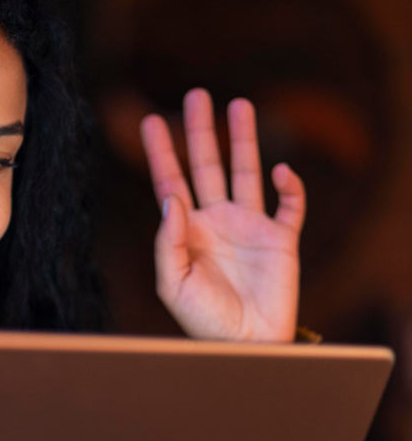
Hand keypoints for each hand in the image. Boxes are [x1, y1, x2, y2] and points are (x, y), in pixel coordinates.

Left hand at [140, 88, 304, 341]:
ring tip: (239, 106)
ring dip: (244, 141)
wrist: (244, 345)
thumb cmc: (203, 320)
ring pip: (246, 173)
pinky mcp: (281, 239)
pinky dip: (290, 187)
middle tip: (196, 95)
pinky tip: (282, 173)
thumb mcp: (173, 284)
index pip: (170, 184)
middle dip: (201, 132)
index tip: (150, 121)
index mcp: (187, 232)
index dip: (161, 153)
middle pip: (207, 167)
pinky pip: (289, 205)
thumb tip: (171, 199)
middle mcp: (216, 222)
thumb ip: (168, 242)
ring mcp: (249, 227)